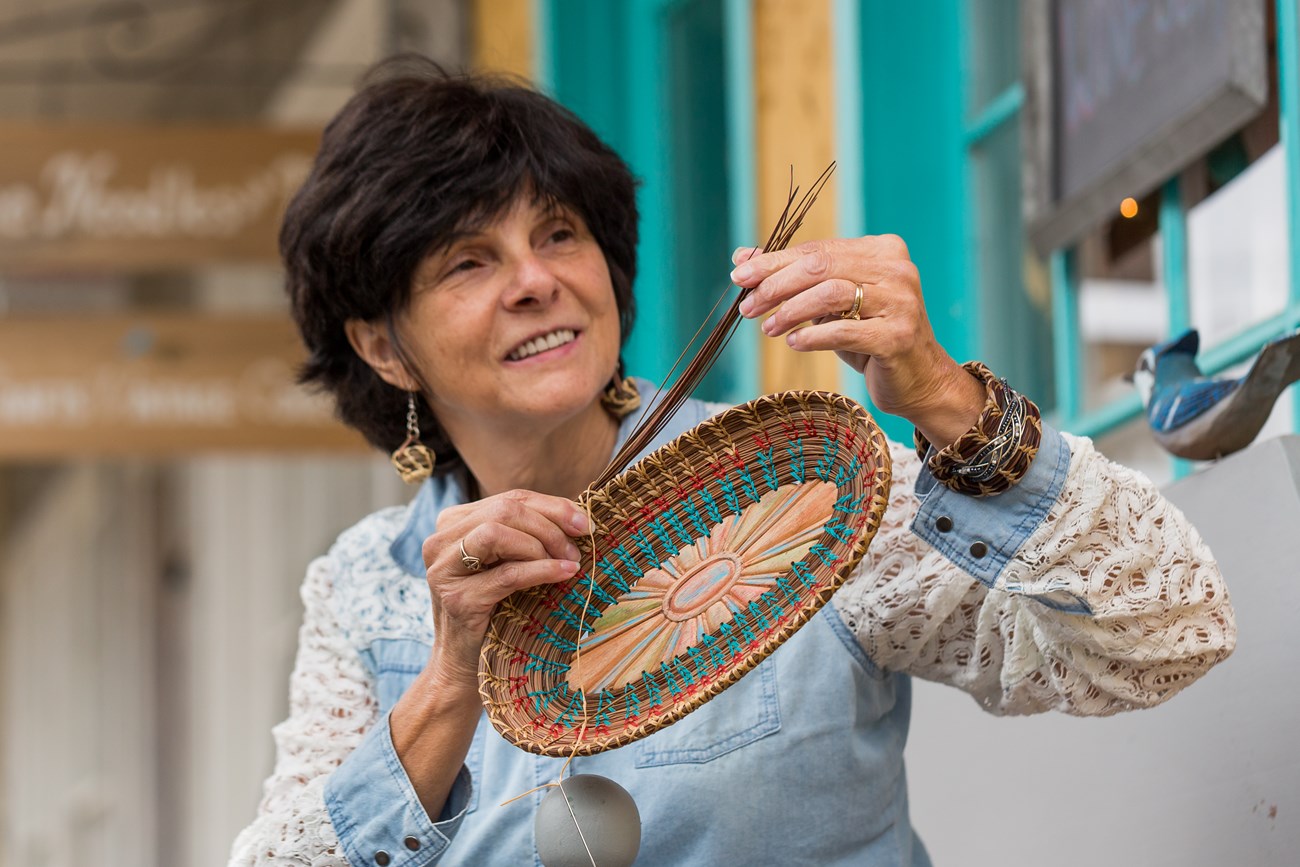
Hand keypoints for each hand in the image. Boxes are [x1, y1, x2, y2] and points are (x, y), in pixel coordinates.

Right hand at [420, 490, 588, 692]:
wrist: (463, 665)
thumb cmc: (493, 610)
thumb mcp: (508, 563)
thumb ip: (528, 534)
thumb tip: (578, 515)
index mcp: (453, 523)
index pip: (510, 499)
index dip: (552, 506)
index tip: (585, 524)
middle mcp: (440, 541)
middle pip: (505, 510)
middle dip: (550, 526)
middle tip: (577, 549)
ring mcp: (443, 570)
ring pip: (497, 532)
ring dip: (542, 545)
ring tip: (569, 563)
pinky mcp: (457, 599)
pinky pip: (506, 574)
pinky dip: (541, 570)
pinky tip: (564, 574)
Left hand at [731, 235, 984, 445]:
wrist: (918, 380)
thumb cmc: (868, 338)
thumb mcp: (830, 305)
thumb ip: (794, 278)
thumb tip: (741, 259)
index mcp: (881, 250)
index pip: (817, 250)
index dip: (774, 262)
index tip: (739, 276)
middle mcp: (896, 270)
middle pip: (821, 267)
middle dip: (776, 285)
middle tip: (748, 306)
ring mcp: (901, 302)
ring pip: (831, 294)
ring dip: (791, 311)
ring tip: (768, 328)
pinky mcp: (898, 336)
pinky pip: (845, 331)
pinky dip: (813, 336)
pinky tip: (794, 342)